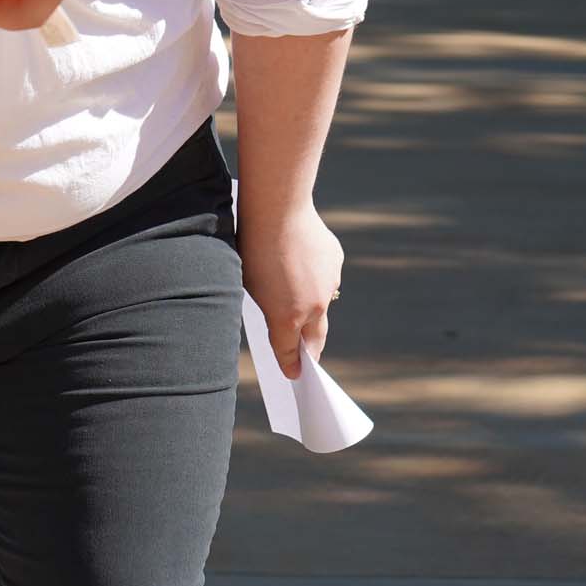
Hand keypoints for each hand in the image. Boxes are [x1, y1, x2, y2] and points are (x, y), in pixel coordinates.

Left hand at [236, 199, 342, 378]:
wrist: (277, 210)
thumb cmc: (251, 248)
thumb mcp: (249, 286)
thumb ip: (269, 308)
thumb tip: (283, 316)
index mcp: (287, 318)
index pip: (289, 351)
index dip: (290, 365)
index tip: (294, 375)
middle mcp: (313, 306)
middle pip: (316, 337)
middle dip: (311, 349)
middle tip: (308, 358)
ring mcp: (329, 283)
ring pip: (321, 302)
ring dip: (311, 303)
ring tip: (294, 291)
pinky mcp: (336, 261)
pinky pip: (326, 276)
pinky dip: (315, 275)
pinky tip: (300, 260)